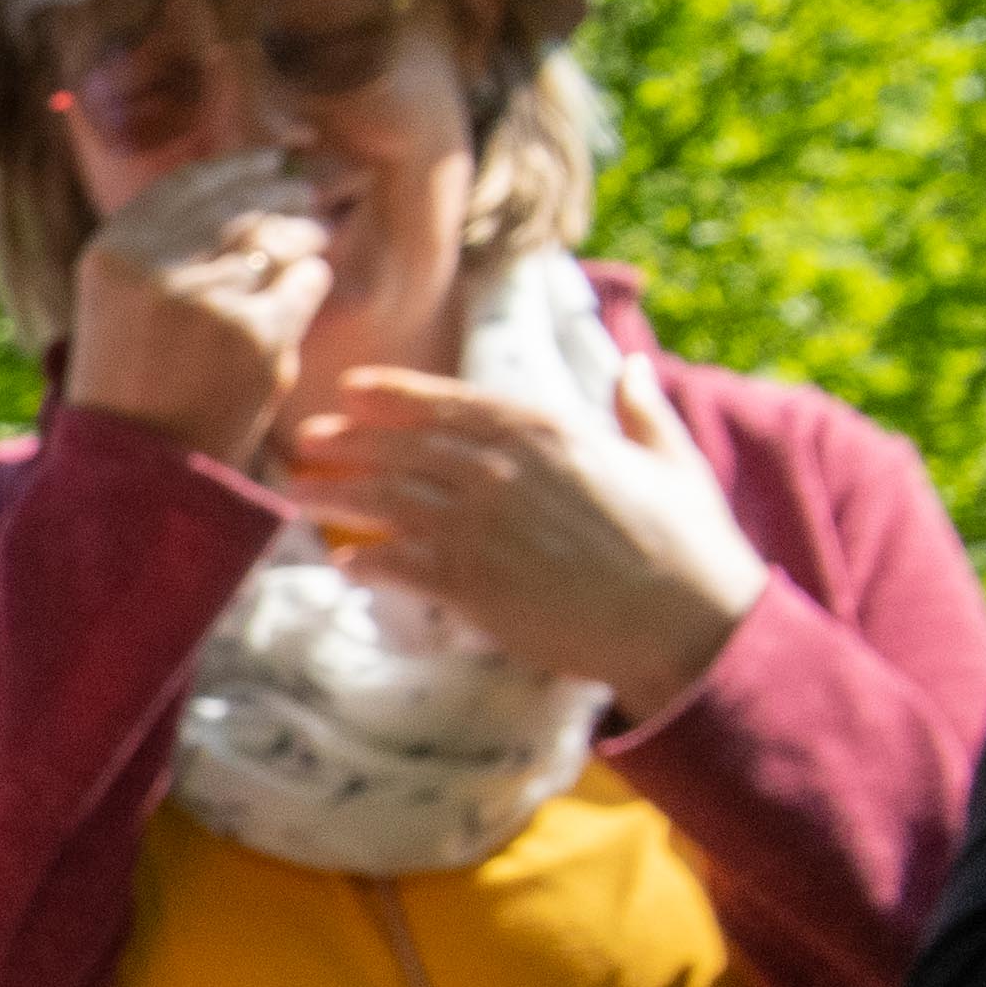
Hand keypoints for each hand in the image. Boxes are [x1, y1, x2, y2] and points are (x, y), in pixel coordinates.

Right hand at [58, 137, 328, 467]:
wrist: (136, 472)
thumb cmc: (129, 384)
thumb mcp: (117, 301)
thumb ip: (161, 242)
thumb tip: (242, 176)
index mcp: (110, 253)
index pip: (189, 183)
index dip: (237, 166)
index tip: (270, 159)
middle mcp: (155, 270)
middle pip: (240, 203)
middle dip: (283, 191)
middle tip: (308, 191)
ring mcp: (209, 303)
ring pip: (281, 236)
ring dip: (305, 230)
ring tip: (315, 234)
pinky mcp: (258, 337)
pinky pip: (306, 282)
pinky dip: (312, 279)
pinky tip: (308, 284)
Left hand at [278, 356, 766, 711]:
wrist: (685, 619)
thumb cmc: (686, 542)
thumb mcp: (669, 458)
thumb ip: (639, 410)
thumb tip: (631, 367)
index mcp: (549, 433)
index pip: (453, 405)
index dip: (396, 396)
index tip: (351, 390)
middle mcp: (506, 472)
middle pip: (406, 448)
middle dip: (348, 440)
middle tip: (304, 439)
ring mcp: (484, 527)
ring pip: (390, 502)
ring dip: (338, 495)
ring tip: (299, 491)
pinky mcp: (474, 584)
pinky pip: (401, 567)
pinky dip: (367, 562)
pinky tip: (340, 561)